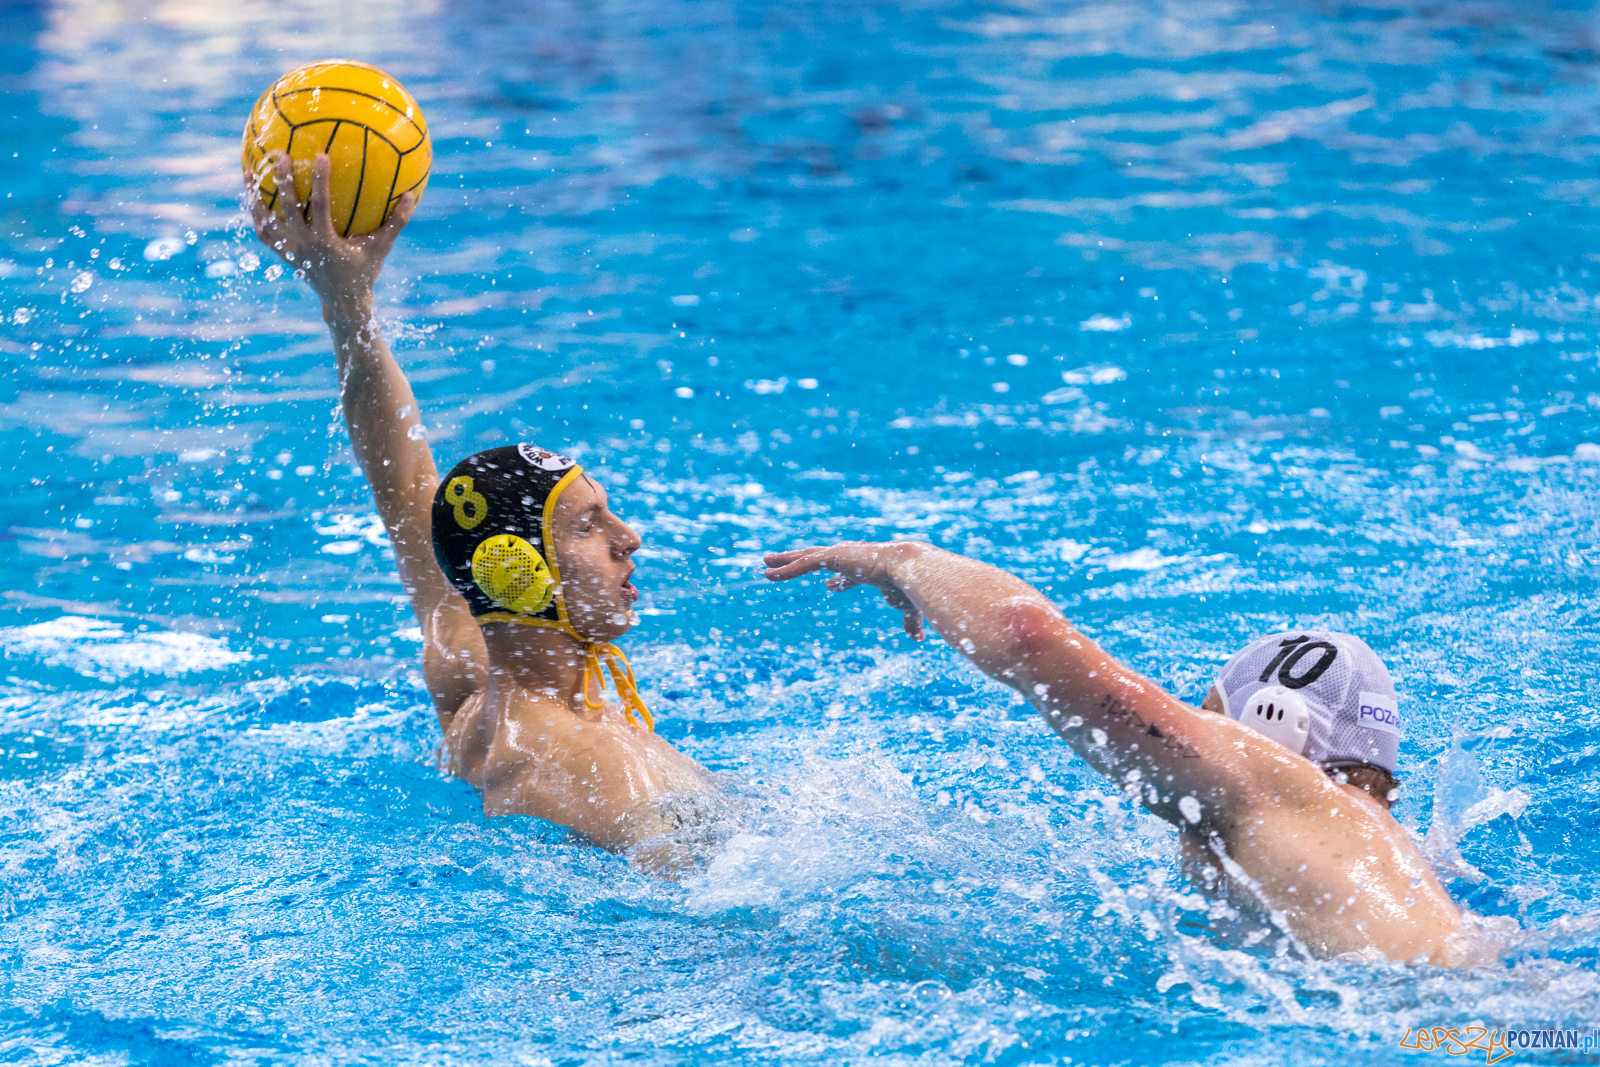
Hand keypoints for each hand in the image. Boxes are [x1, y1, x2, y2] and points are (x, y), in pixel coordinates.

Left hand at [248, 152, 414, 316]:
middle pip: (287, 208)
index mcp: (326, 242)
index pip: (320, 206)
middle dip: (283, 180)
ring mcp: (290, 250)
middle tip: (280, 154)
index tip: (321, 155)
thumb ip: (396, 222)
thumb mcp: (382, 248)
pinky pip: (264, 232)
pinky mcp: (284, 254)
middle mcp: (304, 245)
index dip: (320, 181)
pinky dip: (256, 214)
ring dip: (256, 196)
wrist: (342, 302)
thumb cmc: (365, 271)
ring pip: (266, 220)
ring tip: (249, 170)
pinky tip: (252, 196)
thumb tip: (410, 195)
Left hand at [763, 541, 925, 639]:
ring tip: (765, 561)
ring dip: (784, 560)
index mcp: (865, 569)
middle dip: (800, 560)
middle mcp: (849, 558)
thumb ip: (909, 622)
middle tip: (783, 562)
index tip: (829, 585)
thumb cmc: (908, 587)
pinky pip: (802, 564)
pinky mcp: (832, 557)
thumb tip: (917, 638)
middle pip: (818, 559)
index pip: (847, 574)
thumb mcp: (907, 607)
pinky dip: (785, 570)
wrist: (908, 569)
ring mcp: (839, 555)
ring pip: (804, 557)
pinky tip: (768, 574)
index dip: (838, 580)